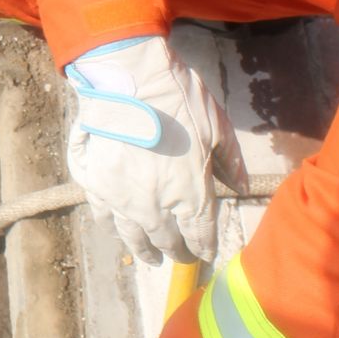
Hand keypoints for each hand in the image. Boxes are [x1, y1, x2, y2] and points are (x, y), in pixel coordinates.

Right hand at [64, 35, 245, 264]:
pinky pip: (102, 215)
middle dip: (176, 252)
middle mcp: (155, 206)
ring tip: (149, 258)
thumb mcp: (217, 126)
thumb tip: (243, 188)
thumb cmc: (179, 99)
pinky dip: (111, 224)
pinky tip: (115, 227)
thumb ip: (230, 162)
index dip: (205, 248)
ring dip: (143, 250)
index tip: (207, 255)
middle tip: (179, 257)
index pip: (201, 235)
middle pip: (166, 241)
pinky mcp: (95, 185)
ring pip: (132, 236)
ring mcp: (121, 199)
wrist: (127, 80)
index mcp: (190, 194)